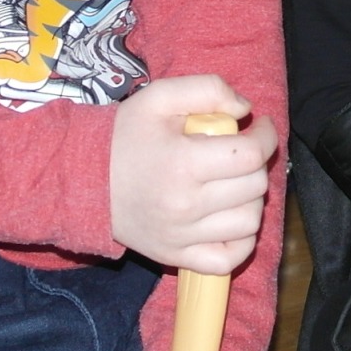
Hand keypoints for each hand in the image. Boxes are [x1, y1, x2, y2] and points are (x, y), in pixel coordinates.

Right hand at [109, 78, 273, 273]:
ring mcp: (182, 237)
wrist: (85, 180)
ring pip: (249, 222)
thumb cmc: (125, 136)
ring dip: (251, 199)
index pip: (251, 155)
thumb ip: (207, 89)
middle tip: (240, 152)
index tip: (260, 127)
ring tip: (233, 182)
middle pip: (254, 187)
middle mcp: (186, 205)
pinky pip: (229, 260)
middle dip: (256, 164)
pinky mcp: (176, 257)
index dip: (266, 136)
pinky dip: (242, 241)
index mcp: (183, 163)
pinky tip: (231, 217)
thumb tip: (245, 108)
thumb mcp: (159, 97)